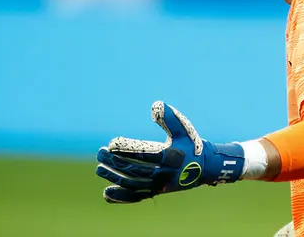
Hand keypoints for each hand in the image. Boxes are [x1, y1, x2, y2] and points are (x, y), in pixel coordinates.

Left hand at [96, 101, 245, 202]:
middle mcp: (165, 174)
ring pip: (133, 184)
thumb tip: (156, 105)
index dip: (127, 149)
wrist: (204, 167)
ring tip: (99, 169)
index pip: (146, 154)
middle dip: (115, 162)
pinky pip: (137, 197)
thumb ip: (170, 118)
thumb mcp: (183, 129)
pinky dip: (122, 197)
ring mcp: (160, 185)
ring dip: (114, 177)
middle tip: (99, 153)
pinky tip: (106, 194)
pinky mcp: (157, 192)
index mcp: (172, 157)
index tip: (111, 143)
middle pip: (136, 170)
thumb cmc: (191, 144)